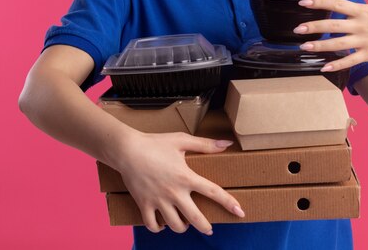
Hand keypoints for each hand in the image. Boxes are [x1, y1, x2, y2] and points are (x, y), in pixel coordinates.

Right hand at [116, 131, 244, 234]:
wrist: (127, 149)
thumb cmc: (156, 143)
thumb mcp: (182, 140)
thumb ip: (205, 144)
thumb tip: (227, 144)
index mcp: (186, 176)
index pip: (213, 192)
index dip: (228, 203)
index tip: (240, 212)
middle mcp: (174, 192)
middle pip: (195, 218)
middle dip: (205, 226)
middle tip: (209, 228)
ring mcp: (158, 201)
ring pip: (175, 225)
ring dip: (183, 227)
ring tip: (185, 223)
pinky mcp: (144, 204)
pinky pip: (153, 225)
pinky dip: (159, 228)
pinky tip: (163, 225)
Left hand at [293, 0, 367, 71]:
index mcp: (362, 10)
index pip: (337, 5)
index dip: (319, 3)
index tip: (302, 2)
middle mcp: (362, 26)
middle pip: (334, 26)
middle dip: (314, 27)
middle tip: (297, 29)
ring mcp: (365, 42)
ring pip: (339, 45)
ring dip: (320, 47)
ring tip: (303, 47)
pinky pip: (350, 61)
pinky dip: (337, 65)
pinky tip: (322, 67)